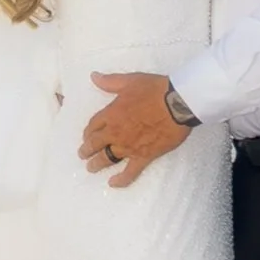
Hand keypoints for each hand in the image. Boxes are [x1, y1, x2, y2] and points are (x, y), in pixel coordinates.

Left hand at [79, 71, 191, 186]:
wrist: (177, 104)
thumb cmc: (154, 90)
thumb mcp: (130, 81)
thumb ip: (110, 81)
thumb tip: (93, 76)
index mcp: (111, 114)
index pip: (93, 125)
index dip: (88, 132)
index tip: (86, 136)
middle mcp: (116, 133)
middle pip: (95, 144)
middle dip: (87, 150)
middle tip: (83, 155)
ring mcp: (128, 147)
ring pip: (107, 159)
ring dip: (96, 164)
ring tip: (90, 168)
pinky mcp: (144, 157)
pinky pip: (129, 172)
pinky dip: (121, 180)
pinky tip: (113, 183)